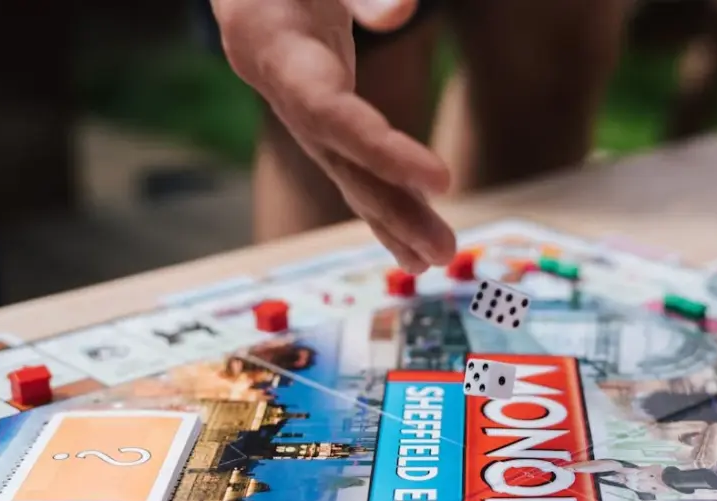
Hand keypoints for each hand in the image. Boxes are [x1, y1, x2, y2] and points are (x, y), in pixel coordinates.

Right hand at [212, 0, 455, 273]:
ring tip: (433, 259)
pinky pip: (348, 166)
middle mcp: (281, 90)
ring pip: (345, 174)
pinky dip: (382, 204)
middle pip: (340, 162)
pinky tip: (410, 242)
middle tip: (443, 252)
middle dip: (394, 210)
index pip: (331, 114)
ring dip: (392, 222)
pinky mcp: (315, 118)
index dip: (383, 151)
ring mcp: (296, 110)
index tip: (440, 181)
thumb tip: (404, 12)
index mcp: (274, 47)